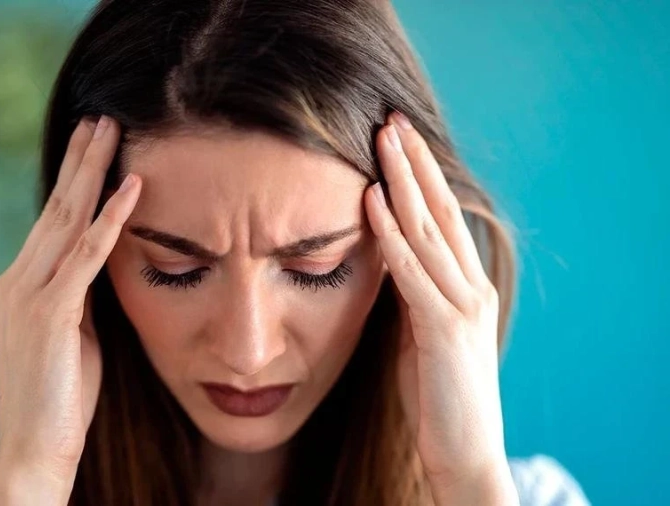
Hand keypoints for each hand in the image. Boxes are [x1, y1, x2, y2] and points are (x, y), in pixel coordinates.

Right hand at [0, 116, 141, 503]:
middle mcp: (18, 280)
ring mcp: (30, 294)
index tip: (92, 146)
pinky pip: (86, 256)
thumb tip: (105, 265)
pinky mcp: (50, 313)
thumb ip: (82, 296)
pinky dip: (110, 219)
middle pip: (56, 206)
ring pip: (66, 218)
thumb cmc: (61, 397)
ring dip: (92, 172)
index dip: (73, 180)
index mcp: (22, 284)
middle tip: (100, 118)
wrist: (34, 448)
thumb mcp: (73, 334)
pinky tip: (132, 188)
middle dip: (80, 160)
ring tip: (111, 131)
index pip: (52, 220)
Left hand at [363, 112, 517, 504]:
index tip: (398, 139)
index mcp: (465, 286)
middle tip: (391, 119)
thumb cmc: (437, 395)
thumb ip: (410, 292)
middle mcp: (471, 287)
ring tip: (382, 140)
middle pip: (440, 211)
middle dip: (415, 162)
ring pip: (429, 230)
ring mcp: (462, 307)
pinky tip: (373, 201)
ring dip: (403, 182)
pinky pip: (413, 272)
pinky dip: (392, 235)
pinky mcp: (445, 330)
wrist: (464, 453)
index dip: (422, 175)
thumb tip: (384, 255)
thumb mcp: (420, 332)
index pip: (442, 218)